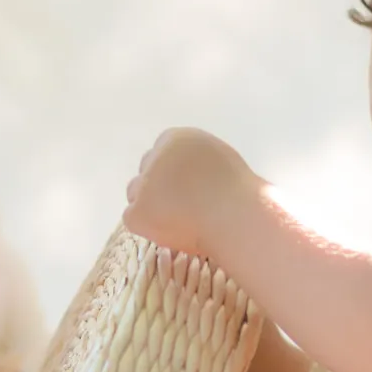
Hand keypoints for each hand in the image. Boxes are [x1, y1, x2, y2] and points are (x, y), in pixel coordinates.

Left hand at [123, 129, 255, 257]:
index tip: (184, 189)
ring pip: (136, 194)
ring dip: (150, 207)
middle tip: (180, 208)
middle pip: (146, 173)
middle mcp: (155, 156)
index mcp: (177, 139)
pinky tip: (172, 232)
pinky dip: (148, 227)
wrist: (234, 216)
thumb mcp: (219, 159)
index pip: (161, 154)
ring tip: (178, 220)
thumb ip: (195, 161)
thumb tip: (187, 176)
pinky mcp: (137, 211)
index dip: (171, 174)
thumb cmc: (238, 192)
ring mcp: (143, 184)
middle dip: (158, 189)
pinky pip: (133, 219)